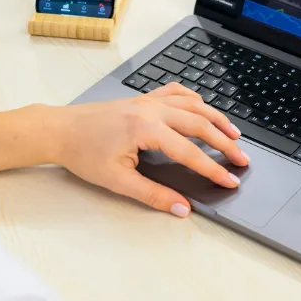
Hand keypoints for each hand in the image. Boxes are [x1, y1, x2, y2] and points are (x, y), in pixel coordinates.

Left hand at [44, 82, 247, 217]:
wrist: (59, 130)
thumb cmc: (82, 153)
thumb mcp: (117, 181)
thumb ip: (153, 195)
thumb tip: (181, 208)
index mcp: (147, 128)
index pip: (190, 152)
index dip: (213, 168)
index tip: (230, 181)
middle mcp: (152, 109)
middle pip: (200, 123)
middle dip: (224, 142)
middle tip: (242, 158)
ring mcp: (147, 100)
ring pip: (192, 104)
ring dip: (216, 118)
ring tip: (234, 133)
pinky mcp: (142, 98)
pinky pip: (176, 92)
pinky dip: (194, 99)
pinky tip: (202, 106)